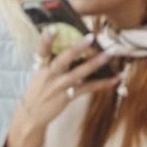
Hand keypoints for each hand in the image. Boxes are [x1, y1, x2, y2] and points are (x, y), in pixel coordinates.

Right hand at [5, 30, 118, 146]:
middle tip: (91, 36)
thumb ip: (52, 61)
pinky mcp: (67, 97)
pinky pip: (87, 89)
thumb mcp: (40, 74)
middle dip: (77, 49)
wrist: (30, 117)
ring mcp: (59, 87)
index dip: (46, 40)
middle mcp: (49, 76)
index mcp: (41, 67)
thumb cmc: (39, 90)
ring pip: (78, 73)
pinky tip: (116, 78)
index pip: (42, 51)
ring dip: (95, 63)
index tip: (53, 28)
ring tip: (110, 53)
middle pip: (63, 60)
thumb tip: (74, 44)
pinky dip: (103, 83)